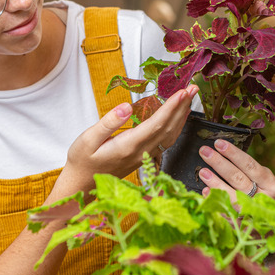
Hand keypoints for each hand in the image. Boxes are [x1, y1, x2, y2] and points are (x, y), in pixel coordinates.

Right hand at [63, 85, 197, 189]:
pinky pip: (165, 141)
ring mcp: (144, 157)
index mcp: (128, 146)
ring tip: (189, 99)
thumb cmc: (82, 162)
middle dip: (182, 107)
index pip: (156, 123)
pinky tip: (177, 119)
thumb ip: (108, 122)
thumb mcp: (88, 139)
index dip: (171, 107)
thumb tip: (126, 106)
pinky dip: (175, 127)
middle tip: (193, 88)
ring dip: (181, 116)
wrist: (81, 186)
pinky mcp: (143, 158)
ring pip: (169, 136)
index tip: (182, 92)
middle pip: (168, 128)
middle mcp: (140, 152)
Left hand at [197, 139, 274, 229]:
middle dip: (219, 164)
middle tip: (204, 152)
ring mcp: (253, 214)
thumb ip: (250, 172)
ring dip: (216, 183)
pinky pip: (227, 212)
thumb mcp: (267, 182)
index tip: (219, 143)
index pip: (249, 165)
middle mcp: (263, 198)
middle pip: (238, 179)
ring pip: (232, 196)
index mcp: (270, 184)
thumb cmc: (270, 198)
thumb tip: (224, 156)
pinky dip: (216, 202)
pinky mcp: (244, 225)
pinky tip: (206, 193)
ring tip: (203, 172)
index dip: (233, 154)